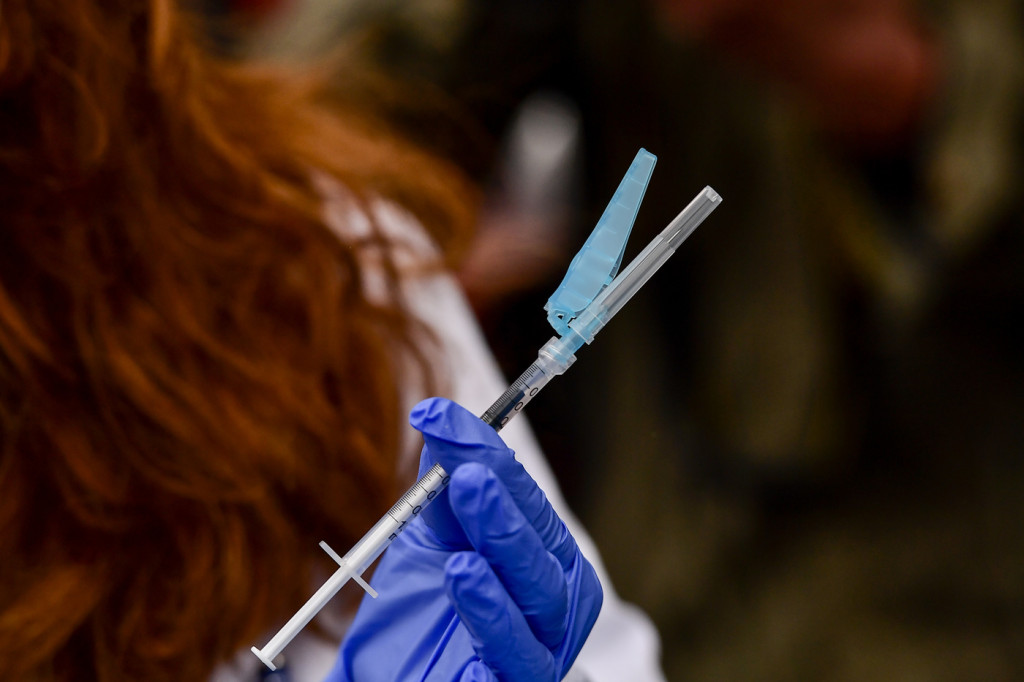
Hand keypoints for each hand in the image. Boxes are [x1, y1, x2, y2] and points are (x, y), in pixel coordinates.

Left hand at [327, 398, 602, 680]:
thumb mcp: (431, 541)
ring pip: (540, 593)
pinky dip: (493, 611)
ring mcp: (541, 647)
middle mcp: (554, 601)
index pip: (527, 500)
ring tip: (468, 495)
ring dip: (505, 540)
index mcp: (544, 558)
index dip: (489, 455)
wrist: (398, 679)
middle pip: (543, 544)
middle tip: (469, 464)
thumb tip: (439, 417)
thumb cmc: (427, 612)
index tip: (441, 417)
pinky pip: (517, 652)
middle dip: (507, 496)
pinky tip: (466, 572)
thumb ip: (440, 488)